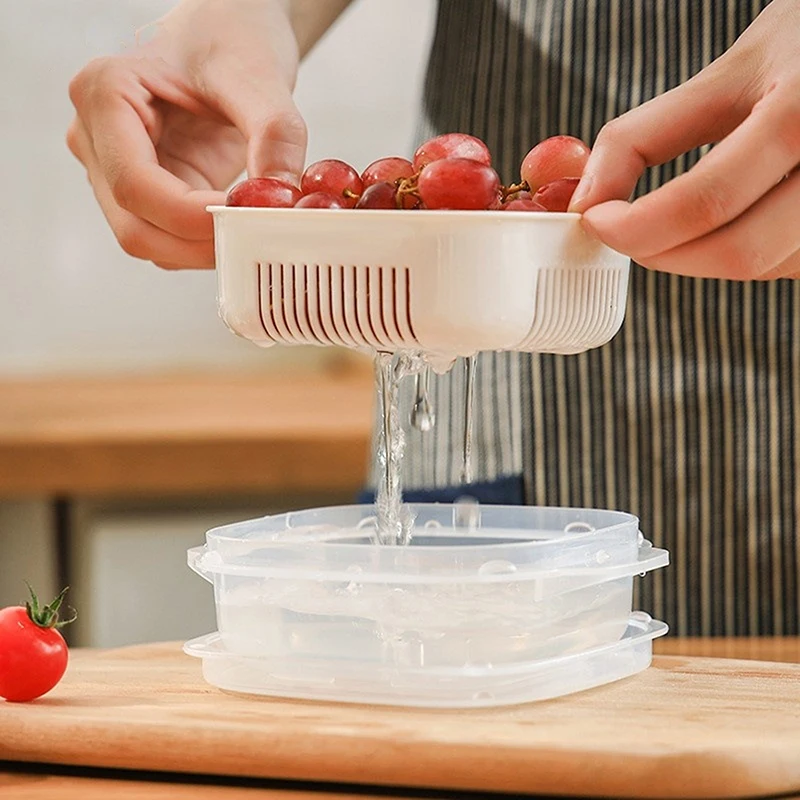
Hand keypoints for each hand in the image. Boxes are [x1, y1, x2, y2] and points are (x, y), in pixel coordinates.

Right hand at [67, 0, 306, 269]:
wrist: (231, 34)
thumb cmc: (231, 38)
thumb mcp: (259, 77)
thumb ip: (274, 135)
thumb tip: (281, 200)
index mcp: (105, 95)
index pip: (136, 185)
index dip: (192, 218)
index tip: (247, 219)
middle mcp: (96, 138)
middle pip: (136, 227)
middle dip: (199, 245)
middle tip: (258, 238)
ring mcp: (115, 169)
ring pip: (151, 241)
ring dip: (204, 251)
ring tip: (257, 231)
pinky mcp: (147, 191)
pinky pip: (170, 237)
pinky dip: (206, 245)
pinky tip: (243, 227)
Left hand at [570, 0, 799, 279]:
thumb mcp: (730, 71)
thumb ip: (646, 136)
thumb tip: (584, 201)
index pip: (704, 202)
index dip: (633, 226)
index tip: (595, 219)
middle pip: (738, 252)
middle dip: (660, 251)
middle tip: (624, 230)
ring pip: (762, 267)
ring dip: (698, 254)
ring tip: (677, 214)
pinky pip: (786, 264)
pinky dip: (739, 251)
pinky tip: (731, 215)